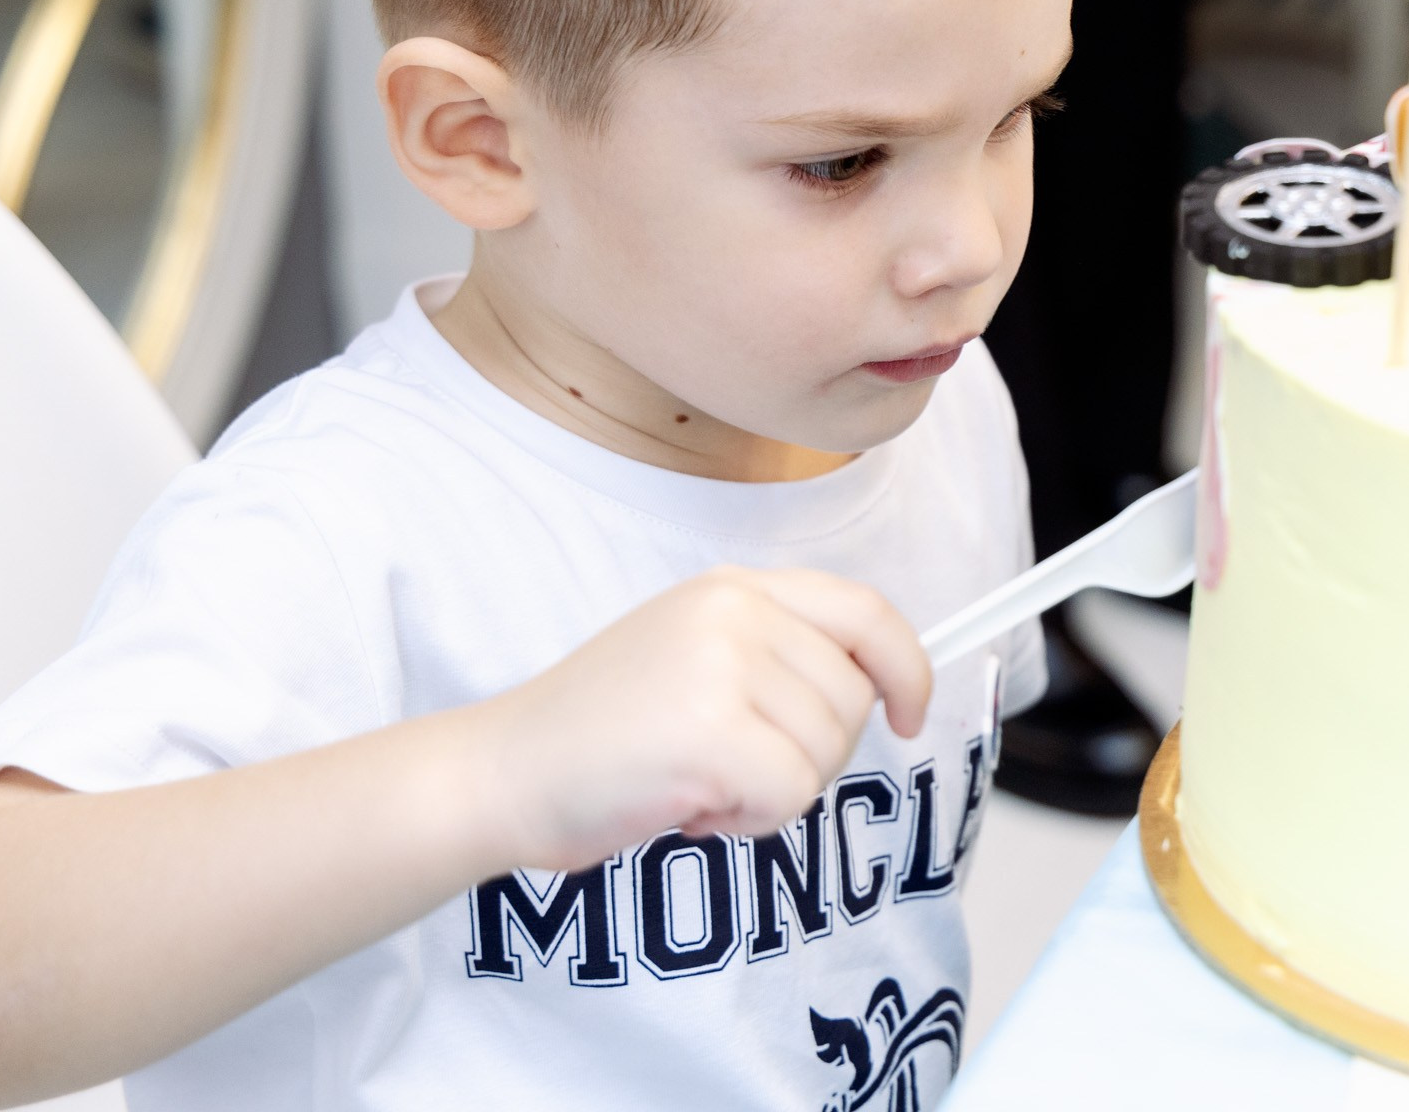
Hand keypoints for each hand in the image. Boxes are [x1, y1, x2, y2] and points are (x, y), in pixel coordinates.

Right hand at [472, 567, 930, 869]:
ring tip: (698, 781)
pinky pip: (793, 794)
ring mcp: (722, 665)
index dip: (905, 665)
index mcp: (732, 588)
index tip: (908, 713)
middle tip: (732, 769)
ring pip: (826, 750)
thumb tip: (874, 684)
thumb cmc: (597, 735)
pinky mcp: (711, 731)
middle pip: (851, 696)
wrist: (500, 772)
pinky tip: (691, 807)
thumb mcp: (691, 656)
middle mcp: (734, 611)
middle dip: (813, 753)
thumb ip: (772, 654)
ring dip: (775, 790)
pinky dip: (753, 819)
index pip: (863, 611)